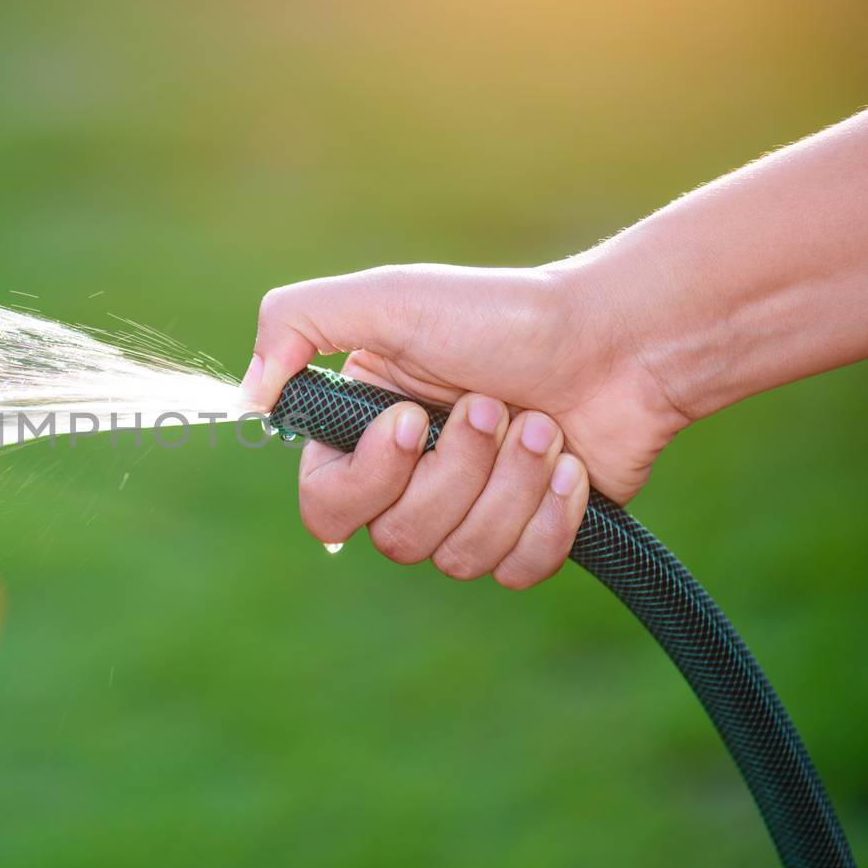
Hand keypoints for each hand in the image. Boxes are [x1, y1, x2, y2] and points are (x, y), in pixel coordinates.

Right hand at [243, 263, 690, 586]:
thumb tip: (247, 397)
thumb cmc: (503, 315)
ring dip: (510, 486)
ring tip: (543, 428)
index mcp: (365, 434)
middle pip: (398, 538)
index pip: (326, 506)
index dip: (370, 478)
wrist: (620, 341)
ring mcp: (470, 515)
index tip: (413, 420)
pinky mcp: (529, 539)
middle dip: (459, 471)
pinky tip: (571, 468)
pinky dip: (549, 518)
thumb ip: (295, 323)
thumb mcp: (388, 296)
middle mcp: (409, 482)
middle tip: (497, 406)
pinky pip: (515, 571)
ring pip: (460, 558)